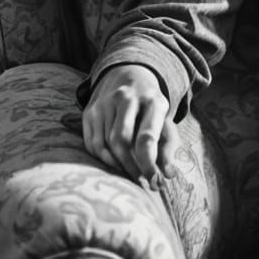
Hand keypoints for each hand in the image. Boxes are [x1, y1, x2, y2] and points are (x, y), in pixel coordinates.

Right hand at [82, 63, 178, 188]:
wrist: (127, 76)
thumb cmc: (149, 106)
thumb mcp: (164, 119)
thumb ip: (167, 146)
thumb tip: (168, 175)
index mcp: (152, 101)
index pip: (147, 136)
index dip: (148, 163)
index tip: (154, 181)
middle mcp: (126, 99)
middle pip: (122, 142)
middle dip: (131, 167)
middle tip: (141, 183)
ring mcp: (105, 103)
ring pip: (105, 144)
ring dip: (117, 166)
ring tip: (130, 176)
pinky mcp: (90, 111)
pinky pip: (92, 143)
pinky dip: (103, 159)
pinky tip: (114, 164)